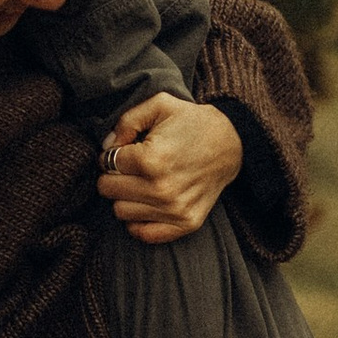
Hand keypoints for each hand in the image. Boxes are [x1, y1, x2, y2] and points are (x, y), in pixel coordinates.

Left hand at [101, 94, 240, 242]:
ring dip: (125, 197)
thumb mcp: (160, 104)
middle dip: (113, 175)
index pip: (106, 163)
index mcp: (151, 159)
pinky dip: (138, 221)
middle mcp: (161, 189)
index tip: (123, 151)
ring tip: (140, 183)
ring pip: (120, 211)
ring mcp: (174, 209)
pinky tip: (146, 204)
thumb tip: (107, 146)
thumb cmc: (193, 123)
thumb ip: (126, 121)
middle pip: (108, 190)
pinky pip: (143, 233)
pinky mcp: (185, 223)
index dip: (111, 154)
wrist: (231, 143)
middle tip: (128, 168)